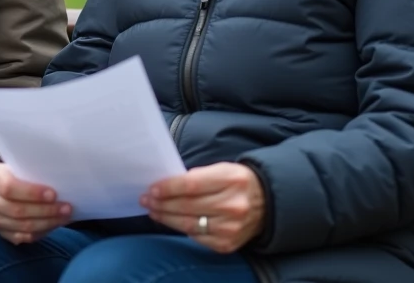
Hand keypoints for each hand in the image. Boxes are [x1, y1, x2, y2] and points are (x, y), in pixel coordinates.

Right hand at [0, 162, 71, 243]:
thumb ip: (33, 170)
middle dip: (45, 210)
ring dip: (47, 223)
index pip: (9, 187)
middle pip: (16, 210)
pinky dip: (41, 232)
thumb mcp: (21, 164)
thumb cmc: (18, 172)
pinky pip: (22, 237)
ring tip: (64, 216)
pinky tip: (54, 224)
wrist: (4, 184)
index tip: (53, 194)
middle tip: (66, 207)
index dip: (32, 193)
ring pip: (21, 226)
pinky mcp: (0, 232)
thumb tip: (60, 179)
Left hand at [140, 162, 264, 253]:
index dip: (169, 188)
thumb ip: (197, 176)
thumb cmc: (237, 182)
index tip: (152, 188)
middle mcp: (233, 206)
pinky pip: (197, 237)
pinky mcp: (228, 244)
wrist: (267, 203)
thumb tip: (166, 186)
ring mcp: (231, 228)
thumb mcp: (222, 169)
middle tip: (146, 200)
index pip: (192, 185)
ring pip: (189, 224)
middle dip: (162, 203)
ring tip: (153, 211)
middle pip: (188, 206)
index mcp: (231, 180)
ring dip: (166, 218)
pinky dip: (181, 229)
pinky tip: (170, 221)